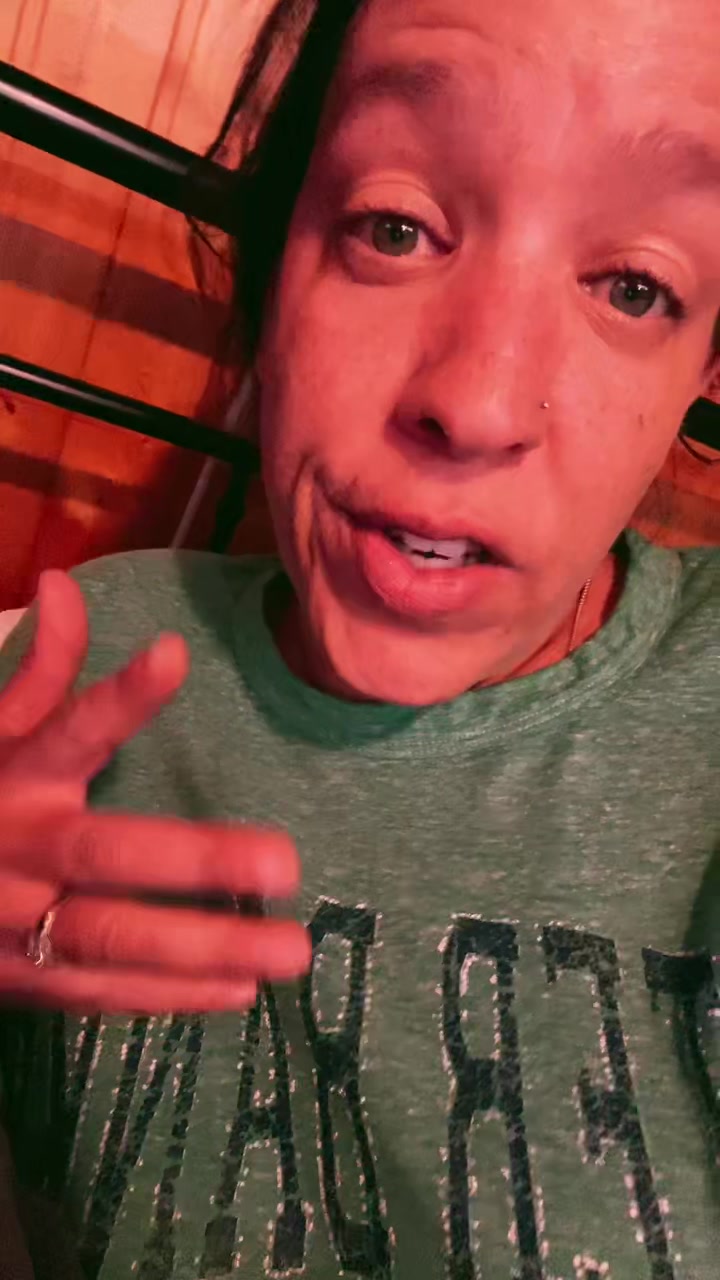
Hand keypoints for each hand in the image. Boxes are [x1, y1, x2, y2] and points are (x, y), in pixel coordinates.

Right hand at [0, 570, 309, 1013]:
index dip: (118, 697)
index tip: (172, 654)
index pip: (68, 727)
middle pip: (104, 851)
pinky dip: (168, 996)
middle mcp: (15, 845)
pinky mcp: (19, 981)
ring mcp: (14, 922)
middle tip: (284, 865)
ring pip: (111, 938)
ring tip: (290, 952)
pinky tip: (240, 991)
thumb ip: (36, 670)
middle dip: (193, 860)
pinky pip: (99, 991)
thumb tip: (62, 584)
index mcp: (14, 775)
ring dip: (203, 949)